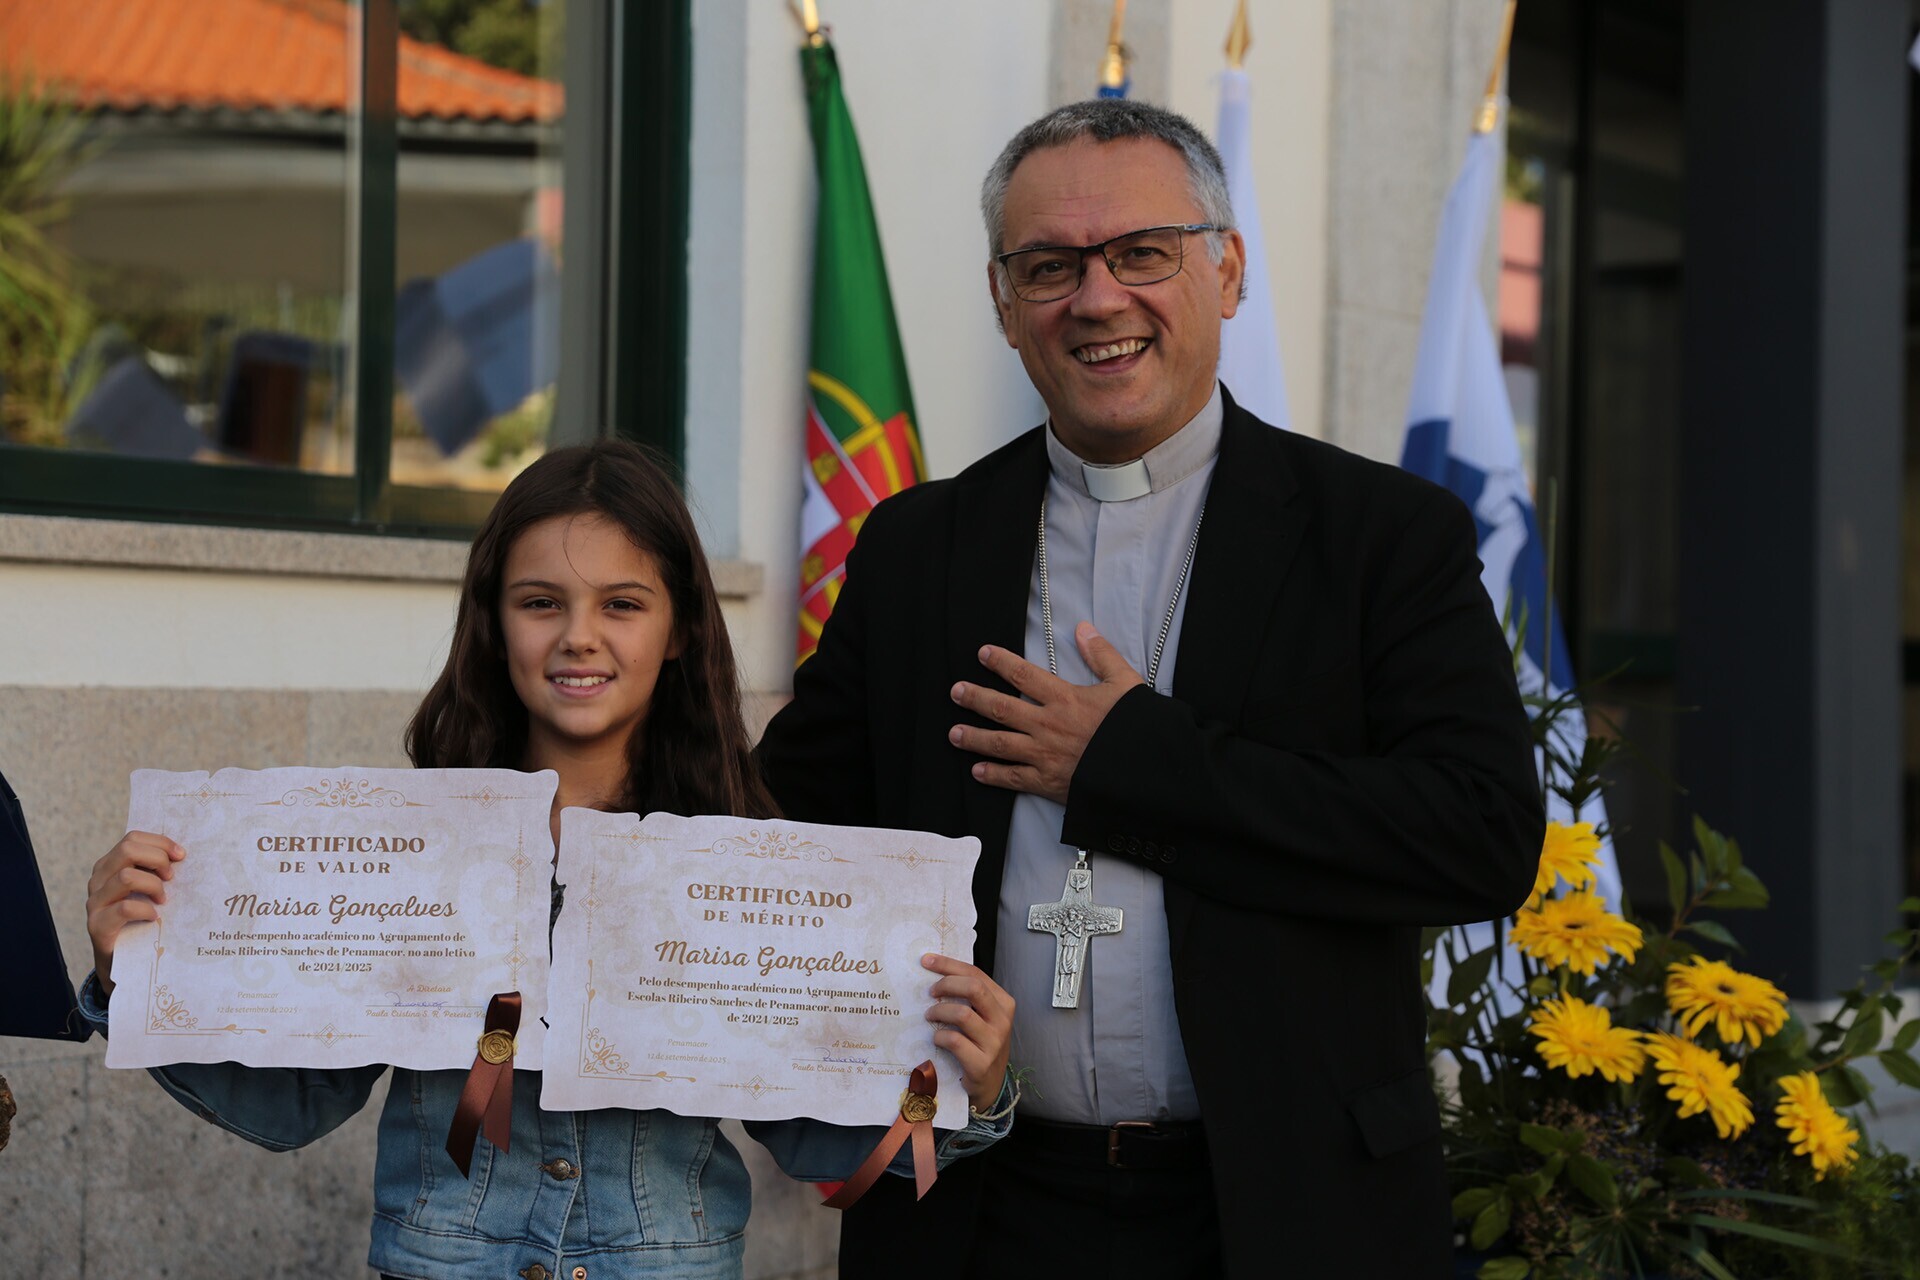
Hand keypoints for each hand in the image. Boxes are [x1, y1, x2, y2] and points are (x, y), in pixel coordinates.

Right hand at [86, 831, 183, 996]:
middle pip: (128, 849)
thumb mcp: (148, 890)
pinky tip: (155, 917)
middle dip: (158, 859)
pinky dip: (146, 910)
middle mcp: (98, 880)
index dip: (160, 842)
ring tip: (164, 900)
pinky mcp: (97, 925)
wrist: (121, 959)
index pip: (133, 838)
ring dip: (154, 886)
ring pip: (127, 876)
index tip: (181, 855)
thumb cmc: (141, 919)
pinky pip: (125, 908)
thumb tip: (184, 855)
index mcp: (110, 865)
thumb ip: (157, 871)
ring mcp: (95, 902)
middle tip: (172, 877)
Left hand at [921, 954, 1014, 1110]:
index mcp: (1003, 1003)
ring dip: (939, 1012)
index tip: (926, 960)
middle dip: (946, 984)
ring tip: (930, 1016)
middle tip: (930, 992)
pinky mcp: (981, 1063)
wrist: (989, 1084)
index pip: (976, 974)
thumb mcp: (982, 1017)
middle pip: (973, 988)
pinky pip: (955, 1041)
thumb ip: (968, 997)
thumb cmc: (980, 1044)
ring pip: (962, 1014)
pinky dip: (940, 1036)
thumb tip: (935, 973)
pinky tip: (936, 1037)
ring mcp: (994, 1043)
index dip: (949, 965)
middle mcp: (1003, 1020)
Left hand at [948, 622, 1143, 805]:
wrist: (1145, 770)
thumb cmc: (1136, 727)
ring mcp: (1045, 755)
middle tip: (956, 692)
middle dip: (975, 699)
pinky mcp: (1048, 782)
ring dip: (974, 738)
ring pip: (1000, 744)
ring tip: (954, 734)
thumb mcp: (1126, 683)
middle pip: (1002, 709)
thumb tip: (1083, 629)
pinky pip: (1014, 778)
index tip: (983, 654)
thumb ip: (1102, 655)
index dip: (1001, 663)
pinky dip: (993, 776)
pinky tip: (977, 772)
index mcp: (1065, 699)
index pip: (1024, 676)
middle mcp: (1048, 726)